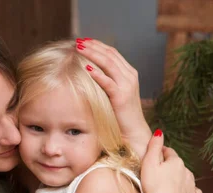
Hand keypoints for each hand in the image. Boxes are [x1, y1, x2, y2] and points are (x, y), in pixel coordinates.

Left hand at [77, 38, 150, 157]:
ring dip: (93, 54)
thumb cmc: (121, 115)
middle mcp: (130, 76)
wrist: (134, 132)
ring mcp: (127, 85)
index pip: (112, 52)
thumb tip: (88, 72)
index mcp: (129, 73)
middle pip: (110, 54)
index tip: (83, 40)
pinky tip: (86, 68)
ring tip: (79, 48)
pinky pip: (108, 82)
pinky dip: (97, 73)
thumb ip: (106, 82)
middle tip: (78, 41)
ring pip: (109, 64)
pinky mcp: (122, 97)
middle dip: (93, 46)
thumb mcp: (114, 94)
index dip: (97, 45)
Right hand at [140, 132, 201, 192]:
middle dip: (169, 166)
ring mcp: (191, 185)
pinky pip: (194, 191)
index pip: (169, 152)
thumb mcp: (149, 162)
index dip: (160, 153)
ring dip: (178, 178)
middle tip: (157, 173)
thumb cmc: (153, 186)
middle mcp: (187, 171)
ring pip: (185, 177)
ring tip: (167, 184)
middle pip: (177, 165)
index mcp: (176, 161)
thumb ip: (154, 146)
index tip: (153, 158)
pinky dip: (189, 190)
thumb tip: (159, 132)